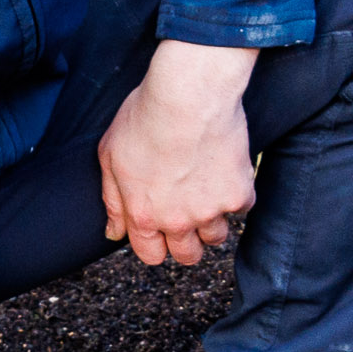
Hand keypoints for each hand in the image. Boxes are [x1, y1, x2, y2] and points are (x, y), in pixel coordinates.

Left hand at [98, 37, 259, 269]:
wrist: (188, 95)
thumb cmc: (145, 117)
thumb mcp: (110, 155)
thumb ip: (112, 200)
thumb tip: (113, 232)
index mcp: (144, 216)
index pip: (151, 256)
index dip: (156, 244)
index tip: (161, 229)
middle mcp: (177, 221)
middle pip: (188, 256)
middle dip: (187, 242)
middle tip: (188, 215)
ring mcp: (210, 211)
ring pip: (217, 236)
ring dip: (212, 220)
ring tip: (206, 189)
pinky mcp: (239, 194)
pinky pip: (241, 207)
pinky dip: (236, 193)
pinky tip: (225, 169)